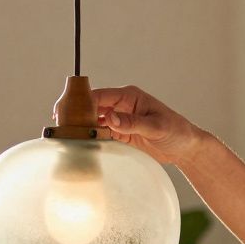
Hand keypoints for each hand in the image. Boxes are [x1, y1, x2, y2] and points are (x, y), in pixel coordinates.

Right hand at [72, 85, 205, 164]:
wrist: (185, 148)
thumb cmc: (176, 131)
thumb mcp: (156, 127)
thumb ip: (133, 123)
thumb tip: (110, 118)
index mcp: (128, 97)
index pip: (98, 96)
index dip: (80, 102)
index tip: (66, 112)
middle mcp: (120, 106)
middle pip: (90, 107)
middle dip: (75, 114)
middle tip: (59, 125)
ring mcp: (119, 121)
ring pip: (92, 122)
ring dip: (80, 128)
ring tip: (65, 137)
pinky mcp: (120, 135)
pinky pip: (100, 136)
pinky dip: (90, 140)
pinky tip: (79, 146)